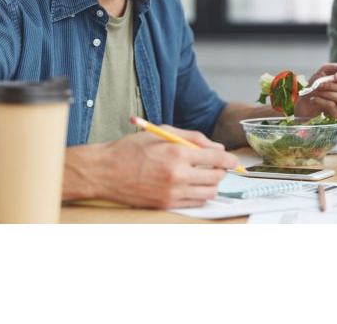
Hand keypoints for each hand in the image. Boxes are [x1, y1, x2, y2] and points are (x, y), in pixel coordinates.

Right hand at [87, 126, 238, 208]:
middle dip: (221, 171)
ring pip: (209, 193)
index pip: (217, 159)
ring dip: (212, 184)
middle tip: (215, 165)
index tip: (231, 159)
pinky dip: (200, 195)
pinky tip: (192, 185)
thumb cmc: (131, 148)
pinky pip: (195, 203)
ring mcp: (172, 192)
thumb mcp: (162, 132)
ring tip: (203, 175)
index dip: (229, 159)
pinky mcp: (166, 204)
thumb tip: (216, 147)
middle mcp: (178, 174)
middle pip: (216, 177)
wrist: (105, 171)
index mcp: (178, 152)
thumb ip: (193, 138)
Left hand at [294, 61, 336, 119]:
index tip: (336, 76)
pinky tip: (314, 99)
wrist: (306, 100)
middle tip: (320, 83)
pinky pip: (334, 106)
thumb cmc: (318, 83)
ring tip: (317, 90)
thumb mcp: (326, 71)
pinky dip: (321, 100)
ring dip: (327, 92)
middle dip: (333, 85)